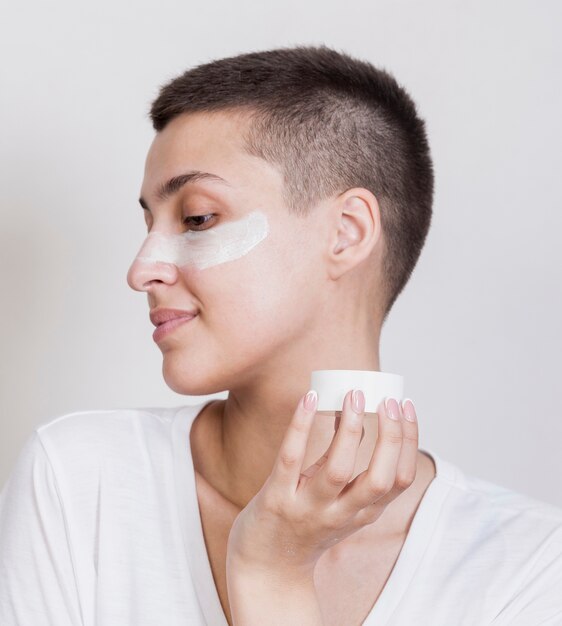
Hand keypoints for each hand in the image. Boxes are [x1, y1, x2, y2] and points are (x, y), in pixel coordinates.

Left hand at [225, 389, 418, 577]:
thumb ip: (350, 466)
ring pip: (338, 470)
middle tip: (388, 400)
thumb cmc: (304, 526)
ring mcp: (308, 508)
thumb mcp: (339, 503)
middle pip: (379, 479)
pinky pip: (291, 459)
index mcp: (363, 513)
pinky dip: (301, 426)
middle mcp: (341, 514)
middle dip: (390, 437)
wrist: (265, 567)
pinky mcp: (276, 499)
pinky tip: (308, 399)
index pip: (400, 479)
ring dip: (350, 430)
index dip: (409, 441)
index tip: (406, 406)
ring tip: (353, 396)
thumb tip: (355, 414)